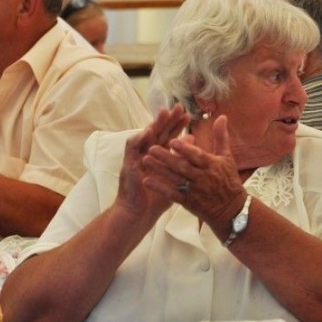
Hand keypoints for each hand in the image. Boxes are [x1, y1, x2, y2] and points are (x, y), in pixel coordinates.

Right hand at [114, 104, 189, 222]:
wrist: (140, 214)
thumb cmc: (156, 197)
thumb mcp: (173, 176)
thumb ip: (181, 158)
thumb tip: (193, 139)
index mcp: (158, 155)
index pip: (167, 136)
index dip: (176, 125)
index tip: (187, 115)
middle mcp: (146, 154)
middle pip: (157, 132)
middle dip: (167, 119)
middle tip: (178, 107)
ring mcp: (136, 158)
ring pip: (144, 136)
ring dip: (153, 124)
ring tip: (163, 113)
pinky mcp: (128, 165)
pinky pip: (132, 149)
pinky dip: (139, 139)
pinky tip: (147, 132)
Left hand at [142, 114, 247, 228]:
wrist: (231, 210)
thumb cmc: (228, 181)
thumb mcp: (227, 157)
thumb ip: (221, 137)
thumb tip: (221, 117)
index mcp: (212, 165)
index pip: (197, 156)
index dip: (185, 149)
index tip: (172, 141)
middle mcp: (203, 178)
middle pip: (183, 167)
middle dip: (166, 158)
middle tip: (151, 149)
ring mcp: (195, 191)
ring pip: (175, 179)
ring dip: (159, 170)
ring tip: (145, 160)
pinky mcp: (188, 203)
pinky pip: (172, 194)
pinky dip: (159, 187)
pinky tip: (147, 180)